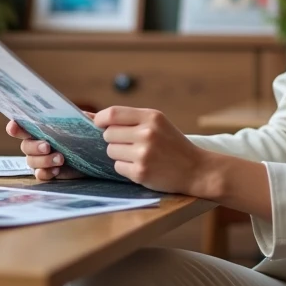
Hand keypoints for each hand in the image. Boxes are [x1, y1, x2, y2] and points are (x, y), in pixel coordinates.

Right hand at [6, 118, 85, 180]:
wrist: (100, 155)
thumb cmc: (90, 134)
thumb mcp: (86, 122)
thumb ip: (77, 116)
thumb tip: (70, 113)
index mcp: (43, 128)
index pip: (23, 126)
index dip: (15, 127)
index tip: (14, 127)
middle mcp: (38, 143)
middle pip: (25, 146)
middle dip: (34, 146)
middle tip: (48, 146)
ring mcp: (42, 159)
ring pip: (31, 161)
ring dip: (43, 160)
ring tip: (60, 159)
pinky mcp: (49, 172)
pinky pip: (39, 175)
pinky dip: (45, 172)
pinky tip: (57, 171)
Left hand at [95, 106, 211, 193]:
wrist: (196, 169)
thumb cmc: (173, 144)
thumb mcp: (157, 124)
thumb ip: (129, 119)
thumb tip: (89, 116)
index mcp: (151, 117)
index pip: (112, 113)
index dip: (100, 119)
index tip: (99, 124)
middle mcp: (147, 133)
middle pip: (108, 134)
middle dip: (113, 139)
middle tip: (129, 143)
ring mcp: (143, 154)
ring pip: (111, 151)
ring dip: (119, 154)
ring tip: (138, 155)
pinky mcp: (140, 172)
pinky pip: (117, 167)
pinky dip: (125, 168)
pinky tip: (141, 166)